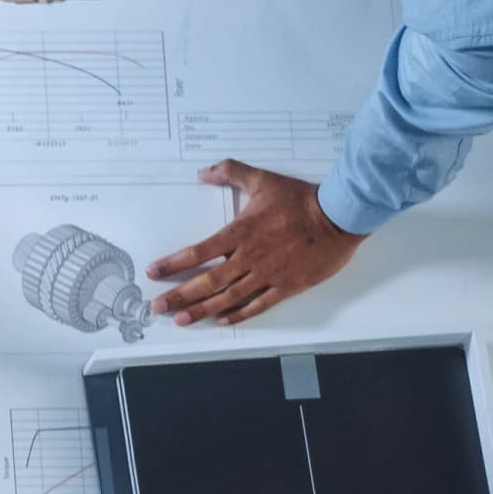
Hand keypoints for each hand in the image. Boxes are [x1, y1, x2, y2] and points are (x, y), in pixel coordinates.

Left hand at [149, 162, 363, 325]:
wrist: (338, 216)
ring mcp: (267, 275)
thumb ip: (231, 172)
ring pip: (228, 297)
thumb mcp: (262, 179)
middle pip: (207, 281)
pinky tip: (223, 321)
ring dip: (203, 310)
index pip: (197, 252)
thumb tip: (204, 172)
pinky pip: (259, 305)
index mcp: (239, 233)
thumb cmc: (301, 199)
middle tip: (159, 307)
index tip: (154, 272)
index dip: (173, 264)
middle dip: (180, 296)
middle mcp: (249, 258)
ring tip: (183, 320)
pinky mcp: (287, 286)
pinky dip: (240, 315)